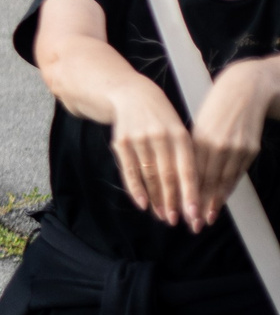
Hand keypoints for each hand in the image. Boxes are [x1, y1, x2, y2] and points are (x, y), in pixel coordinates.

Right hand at [109, 75, 204, 227]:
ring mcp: (139, 139)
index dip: (191, 193)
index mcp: (180, 134)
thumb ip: (185, 155)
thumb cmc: (161, 117)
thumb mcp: (178, 129)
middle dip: (173, 201)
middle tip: (177, 220)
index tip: (194, 213)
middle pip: (168, 176)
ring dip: (156, 199)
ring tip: (162, 216)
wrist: (130, 94)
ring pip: (149, 176)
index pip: (188, 170)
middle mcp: (160, 137)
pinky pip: (129, 170)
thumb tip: (192, 189)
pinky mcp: (121, 142)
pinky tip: (142, 203)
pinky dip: (135, 188)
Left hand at [185, 57, 278, 225]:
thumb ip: (190, 149)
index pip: (188, 172)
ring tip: (206, 218)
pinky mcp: (250, 148)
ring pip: (223, 180)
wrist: (245, 88)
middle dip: (198, 204)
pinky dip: (228, 188)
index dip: (183, 193)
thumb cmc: (215, 108)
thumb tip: (178, 173)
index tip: (176, 210)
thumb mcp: (198, 125)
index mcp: (197, 137)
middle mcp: (216, 144)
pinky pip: (238, 173)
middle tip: (192, 224)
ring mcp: (236, 147)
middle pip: (205, 180)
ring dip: (214, 201)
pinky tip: (222, 201)